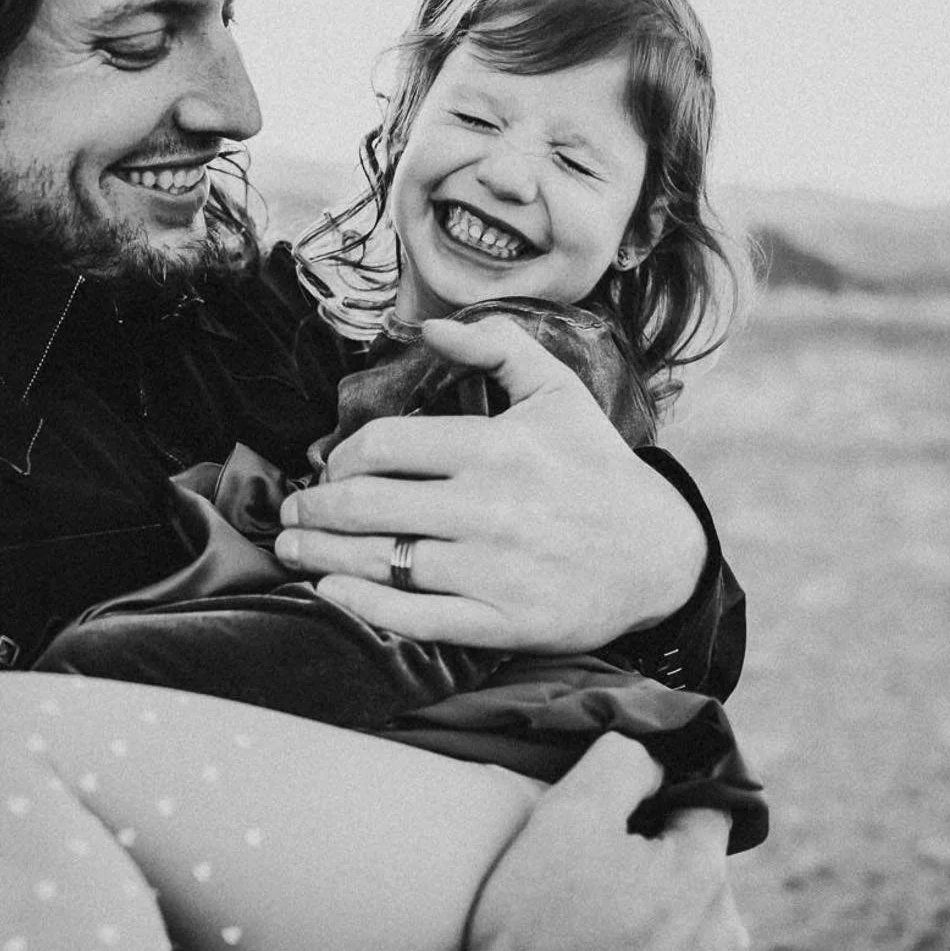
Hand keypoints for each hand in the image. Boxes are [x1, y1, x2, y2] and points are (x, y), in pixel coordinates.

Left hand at [274, 315, 706, 651]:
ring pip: (381, 562)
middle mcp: (490, 507)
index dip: (340, 457)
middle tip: (292, 515)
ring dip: (321, 558)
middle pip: (367, 504)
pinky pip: (413, 617)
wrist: (658, 553)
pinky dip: (361, 607)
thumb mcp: (557, 392)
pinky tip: (331, 595)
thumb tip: (429, 329)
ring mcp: (494, 569)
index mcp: (496, 447)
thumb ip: (495, 347)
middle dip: (314, 510)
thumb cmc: (596, 467)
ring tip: (293, 552)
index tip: (329, 468)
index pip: (383, 445)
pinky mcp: (501, 621)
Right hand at [467, 735, 747, 950]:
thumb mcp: (565, 816)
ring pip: (690, 950)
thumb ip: (621, 762)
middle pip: (695, 885)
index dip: (650, 813)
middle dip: (653, 882)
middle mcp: (727, 944)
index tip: (609, 836)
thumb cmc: (535, 935)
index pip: (701, 812)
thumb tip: (655, 758)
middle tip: (584, 900)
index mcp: (703, 877)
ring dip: (655, 944)